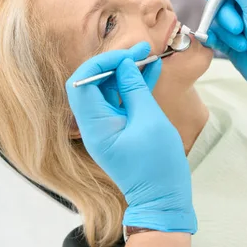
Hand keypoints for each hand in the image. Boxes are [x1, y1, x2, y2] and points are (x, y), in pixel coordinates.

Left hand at [66, 43, 195, 232]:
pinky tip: (153, 69)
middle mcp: (95, 124)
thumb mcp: (149, 121)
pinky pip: (124, 101)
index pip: (82, 82)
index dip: (101, 63)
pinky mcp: (122, 129)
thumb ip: (135, 89)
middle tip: (143, 48)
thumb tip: (125, 65)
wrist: (164, 198)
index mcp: (94, 125)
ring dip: (129, 72)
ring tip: (150, 55)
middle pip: (95, 83)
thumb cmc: (157, 164)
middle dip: (117, 63)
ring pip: (112, 89)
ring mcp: (108, 127)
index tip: (127, 55)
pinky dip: (136, 86)